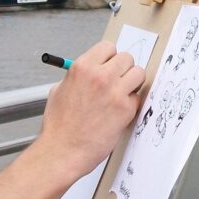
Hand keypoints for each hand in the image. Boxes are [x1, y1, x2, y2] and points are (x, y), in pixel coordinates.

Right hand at [37, 40, 144, 177]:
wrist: (63, 151)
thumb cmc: (59, 126)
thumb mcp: (59, 90)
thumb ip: (77, 76)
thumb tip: (92, 69)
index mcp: (82, 68)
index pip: (108, 47)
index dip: (110, 57)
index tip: (109, 65)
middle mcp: (100, 76)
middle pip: (127, 57)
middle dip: (124, 69)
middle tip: (118, 81)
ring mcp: (115, 92)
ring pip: (139, 73)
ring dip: (133, 83)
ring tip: (122, 94)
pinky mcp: (125, 109)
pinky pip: (138, 97)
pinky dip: (131, 104)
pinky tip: (118, 112)